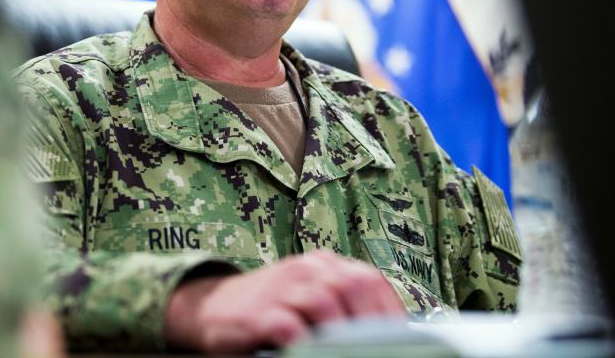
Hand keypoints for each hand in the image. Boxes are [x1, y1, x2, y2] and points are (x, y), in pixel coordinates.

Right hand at [164, 249, 405, 352]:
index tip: (403, 339)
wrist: (211, 307)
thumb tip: (388, 335)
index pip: (371, 280)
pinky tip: (310, 353)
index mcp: (325, 265)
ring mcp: (281, 288)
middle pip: (353, 285)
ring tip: (351, 353)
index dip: (391, 312)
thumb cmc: (270, 309)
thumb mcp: (310, 299)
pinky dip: (305, 343)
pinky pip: (288, 325)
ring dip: (342, 332)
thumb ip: (343, 308)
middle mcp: (306, 269)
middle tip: (380, 348)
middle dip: (372, 322)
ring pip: (324, 301)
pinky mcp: (258, 314)